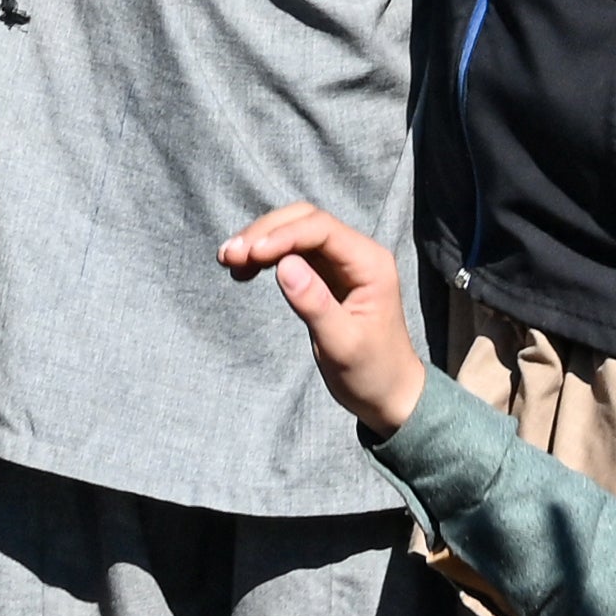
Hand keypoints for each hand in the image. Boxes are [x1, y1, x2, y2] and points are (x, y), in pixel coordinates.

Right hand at [221, 200, 430, 432]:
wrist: (387, 394)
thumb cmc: (372, 372)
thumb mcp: (343, 344)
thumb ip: (315, 304)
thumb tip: (283, 266)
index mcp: (370, 264)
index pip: (322, 230)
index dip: (284, 235)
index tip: (250, 254)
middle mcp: (357, 254)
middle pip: (305, 221)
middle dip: (266, 233)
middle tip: (230, 255)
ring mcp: (340, 262)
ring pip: (295, 233)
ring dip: (261, 241)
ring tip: (228, 260)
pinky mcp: (325, 275)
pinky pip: (292, 253)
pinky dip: (266, 257)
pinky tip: (244, 270)